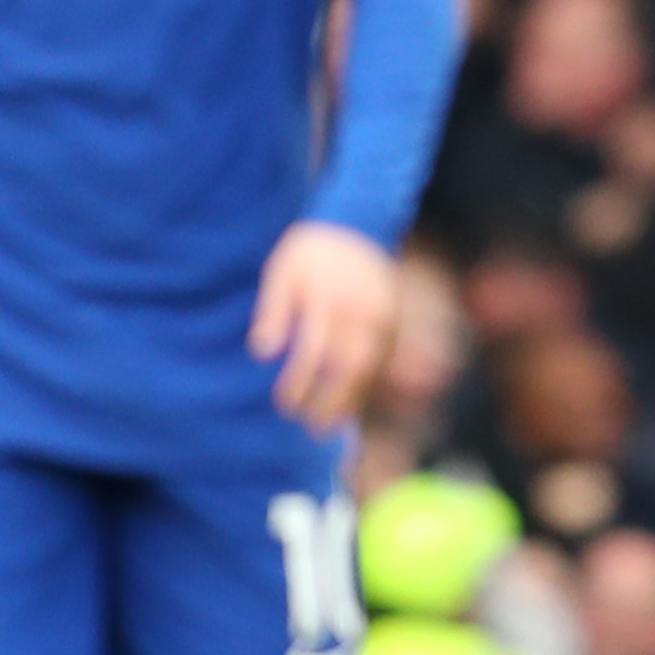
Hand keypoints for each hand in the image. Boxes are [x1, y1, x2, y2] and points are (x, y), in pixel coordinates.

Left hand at [250, 220, 396, 434]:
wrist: (357, 226)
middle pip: (349, 366)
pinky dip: (363, 387)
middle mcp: (361, 311)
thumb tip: (262, 353)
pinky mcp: (392, 324)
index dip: (299, 382)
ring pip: (369, 369)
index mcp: (330, 298)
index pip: (314, 351)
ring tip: (327, 428)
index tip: (284, 405)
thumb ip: (272, 311)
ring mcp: (381, 319)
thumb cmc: (311, 253)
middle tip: (309, 428)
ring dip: (349, 402)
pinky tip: (346, 407)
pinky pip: (380, 363)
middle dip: (330, 402)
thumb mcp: (283, 271)